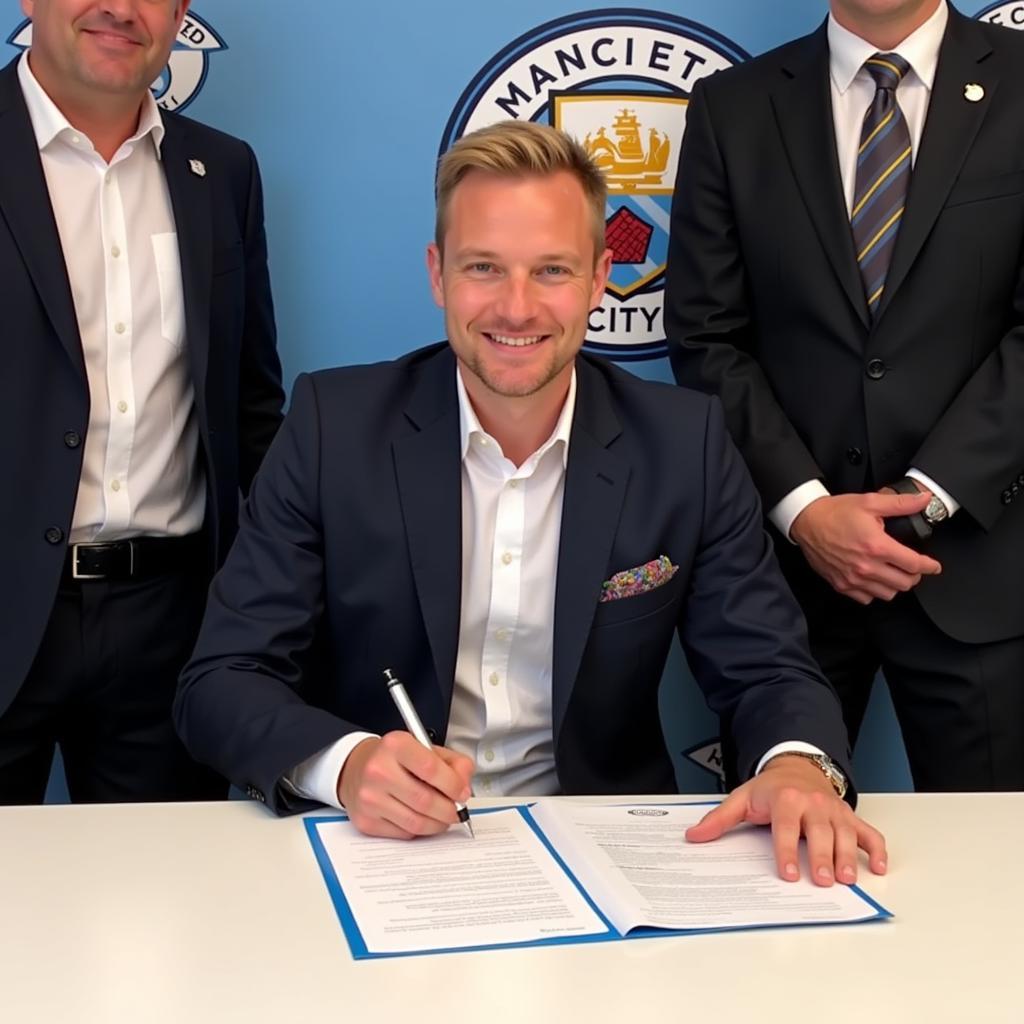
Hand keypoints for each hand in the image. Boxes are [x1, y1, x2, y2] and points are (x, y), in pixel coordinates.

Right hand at [337, 732, 473, 838]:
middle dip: (449, 810)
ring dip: (438, 824)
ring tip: (443, 817)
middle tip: (457, 810)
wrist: (355, 769)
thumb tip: (464, 787)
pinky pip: (404, 833)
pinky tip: (422, 819)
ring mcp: (370, 798)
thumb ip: (453, 763)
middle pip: (425, 800)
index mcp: (395, 745)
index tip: (463, 793)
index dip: (453, 785)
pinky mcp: (366, 821)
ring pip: (416, 822)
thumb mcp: (425, 748)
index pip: (431, 768)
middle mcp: (378, 770)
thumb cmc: (394, 759)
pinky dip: (420, 830)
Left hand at [685, 755, 887, 885]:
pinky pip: (868, 832)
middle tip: (823, 880)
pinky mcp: (849, 817)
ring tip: (847, 879)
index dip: (787, 851)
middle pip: (820, 832)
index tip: (789, 874)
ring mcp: (834, 811)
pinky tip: (878, 868)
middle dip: (822, 857)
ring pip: (846, 834)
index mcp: (785, 799)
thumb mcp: (742, 799)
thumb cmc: (770, 789)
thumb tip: (693, 836)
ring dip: (848, 856)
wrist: (796, 766)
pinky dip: (877, 849)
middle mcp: (813, 804)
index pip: (786, 828)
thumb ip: (719, 820)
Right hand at [790, 492, 941, 603]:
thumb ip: (901, 503)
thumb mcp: (870, 502)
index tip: (934, 566)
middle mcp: (866, 566)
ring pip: (888, 594)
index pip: (914, 564)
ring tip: (893, 573)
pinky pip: (866, 598)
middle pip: (905, 583)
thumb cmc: (836, 512)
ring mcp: (853, 578)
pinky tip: (873, 579)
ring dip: (895, 584)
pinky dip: (874, 591)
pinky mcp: (841, 584)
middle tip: (912, 567)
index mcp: (877, 546)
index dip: (930, 566)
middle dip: (914, 575)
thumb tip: (925, 500)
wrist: (807, 521)